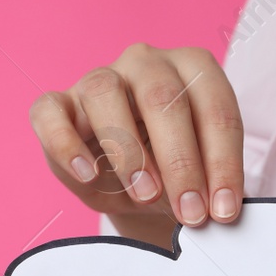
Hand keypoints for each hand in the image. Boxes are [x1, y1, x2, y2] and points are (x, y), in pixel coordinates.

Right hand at [30, 43, 244, 243]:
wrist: (128, 181)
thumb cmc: (169, 168)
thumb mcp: (197, 176)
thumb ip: (210, 184)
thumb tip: (222, 209)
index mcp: (193, 69)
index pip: (215, 109)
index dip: (223, 162)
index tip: (224, 209)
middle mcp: (147, 63)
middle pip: (163, 97)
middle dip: (181, 162)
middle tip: (191, 213)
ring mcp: (99, 78)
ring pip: (105, 93)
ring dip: (128, 150)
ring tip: (145, 194)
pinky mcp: (58, 103)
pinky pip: (51, 112)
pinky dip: (65, 144)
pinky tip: (87, 174)